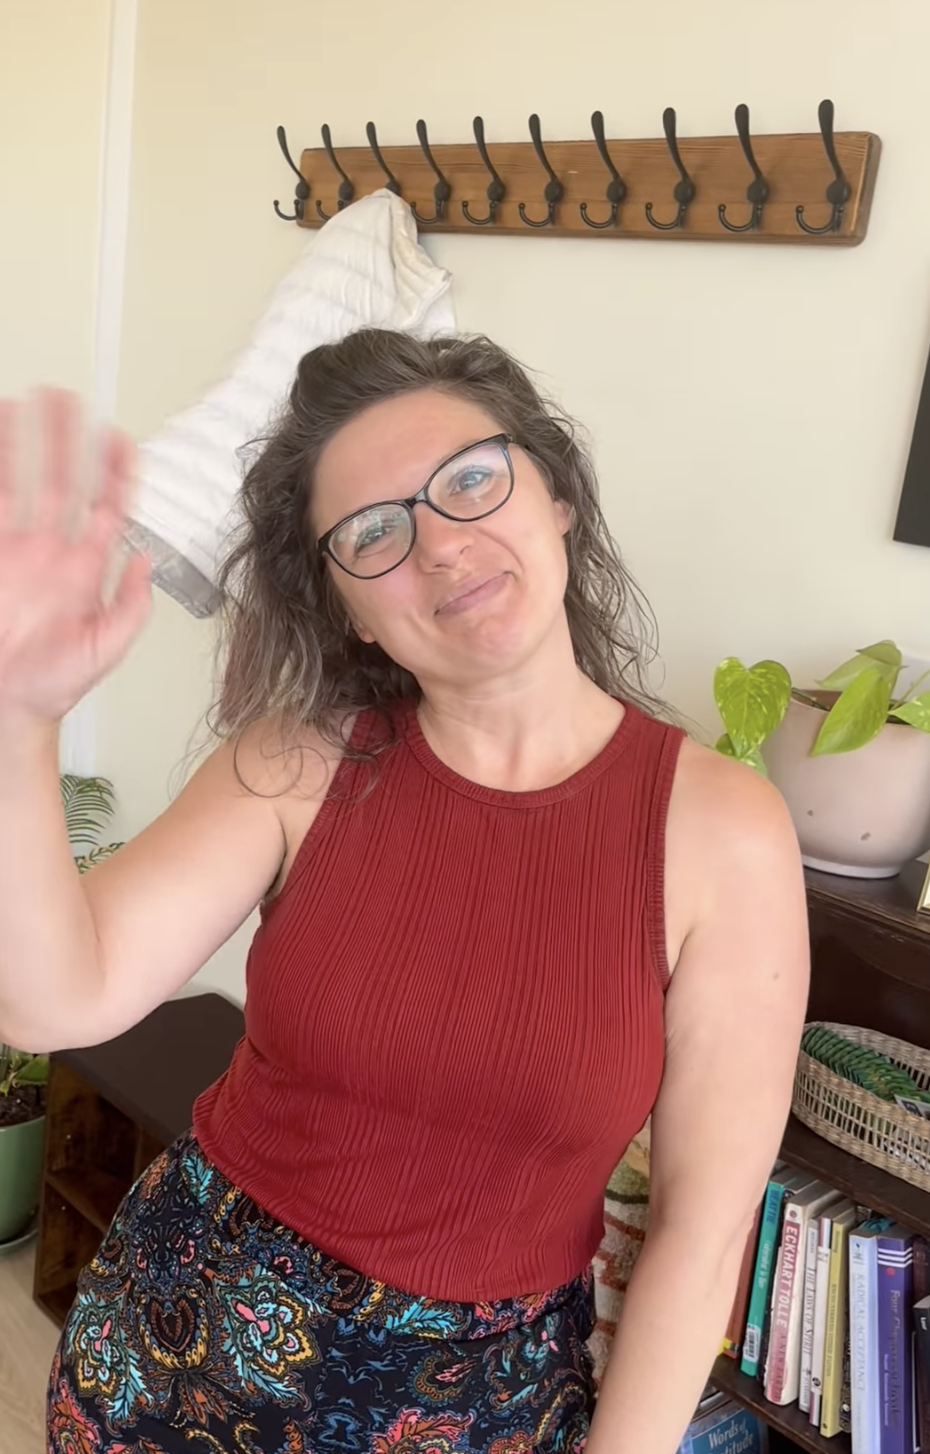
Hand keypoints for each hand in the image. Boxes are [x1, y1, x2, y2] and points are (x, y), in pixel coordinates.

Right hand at [0, 390, 151, 725]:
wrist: (6, 705)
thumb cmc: (51, 685)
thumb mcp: (105, 650)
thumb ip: (130, 608)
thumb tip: (147, 564)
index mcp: (86, 568)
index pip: (108, 507)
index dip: (116, 472)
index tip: (119, 439)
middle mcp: (53, 551)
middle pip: (64, 480)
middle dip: (67, 439)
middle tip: (68, 399)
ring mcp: (18, 548)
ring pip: (24, 481)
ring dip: (27, 444)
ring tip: (28, 404)